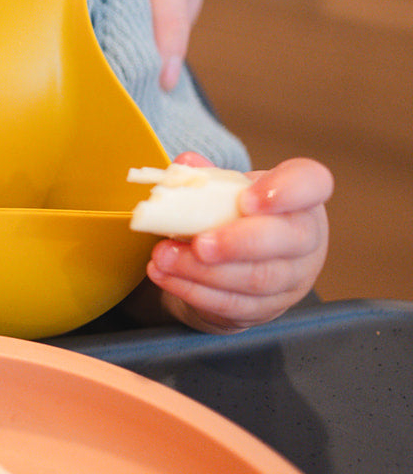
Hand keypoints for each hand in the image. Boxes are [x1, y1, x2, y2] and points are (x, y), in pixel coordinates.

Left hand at [144, 153, 333, 332]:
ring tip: (164, 257)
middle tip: (199, 243)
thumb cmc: (236, 217)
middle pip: (286, 241)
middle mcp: (305, 239)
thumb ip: (206, 176)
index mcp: (300, 198)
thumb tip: (185, 164)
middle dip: (237, 243)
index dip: (284, 191)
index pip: (311, 183)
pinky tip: (166, 276)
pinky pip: (233, 304)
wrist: (237, 264)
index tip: (247, 199)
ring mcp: (291, 279)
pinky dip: (193, 290)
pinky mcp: (265, 309)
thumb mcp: (225, 191)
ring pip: (256, 279)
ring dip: (203, 271)